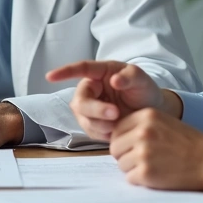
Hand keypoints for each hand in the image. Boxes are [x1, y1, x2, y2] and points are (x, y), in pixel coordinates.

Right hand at [46, 60, 176, 140]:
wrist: (152, 114)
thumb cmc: (144, 91)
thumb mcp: (142, 79)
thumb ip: (130, 77)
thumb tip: (114, 80)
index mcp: (101, 73)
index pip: (80, 69)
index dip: (65, 72)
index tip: (50, 77)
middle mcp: (92, 90)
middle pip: (80, 101)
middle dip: (95, 110)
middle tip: (116, 114)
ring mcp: (90, 108)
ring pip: (84, 119)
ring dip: (101, 123)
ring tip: (120, 123)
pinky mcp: (93, 125)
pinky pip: (90, 131)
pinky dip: (103, 133)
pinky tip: (116, 130)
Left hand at [110, 108, 202, 189]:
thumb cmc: (188, 142)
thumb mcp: (163, 121)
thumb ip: (140, 125)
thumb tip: (115, 137)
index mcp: (145, 115)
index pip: (116, 130)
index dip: (124, 142)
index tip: (135, 147)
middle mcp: (142, 132)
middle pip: (115, 148)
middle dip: (125, 156)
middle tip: (143, 160)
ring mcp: (143, 152)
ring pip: (121, 164)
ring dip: (133, 169)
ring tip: (154, 166)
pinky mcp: (146, 172)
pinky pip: (130, 178)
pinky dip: (140, 180)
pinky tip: (157, 174)